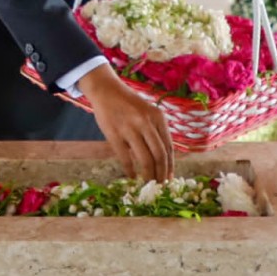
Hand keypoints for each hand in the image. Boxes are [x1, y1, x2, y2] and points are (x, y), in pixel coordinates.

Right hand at [80, 64, 173, 181]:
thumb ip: (156, 131)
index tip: (169, 179)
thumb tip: (164, 161)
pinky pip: (125, 157)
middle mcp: (146, 122)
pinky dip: (130, 170)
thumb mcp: (148, 112)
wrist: (106, 90)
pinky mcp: (114, 133)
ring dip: (148, 174)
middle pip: (159, 155)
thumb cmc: (129, 104)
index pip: (168, 147)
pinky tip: (132, 177)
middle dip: (161, 174)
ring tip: (147, 183)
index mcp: (158, 117)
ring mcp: (130, 128)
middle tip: (159, 185)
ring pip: (145, 159)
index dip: (170, 166)